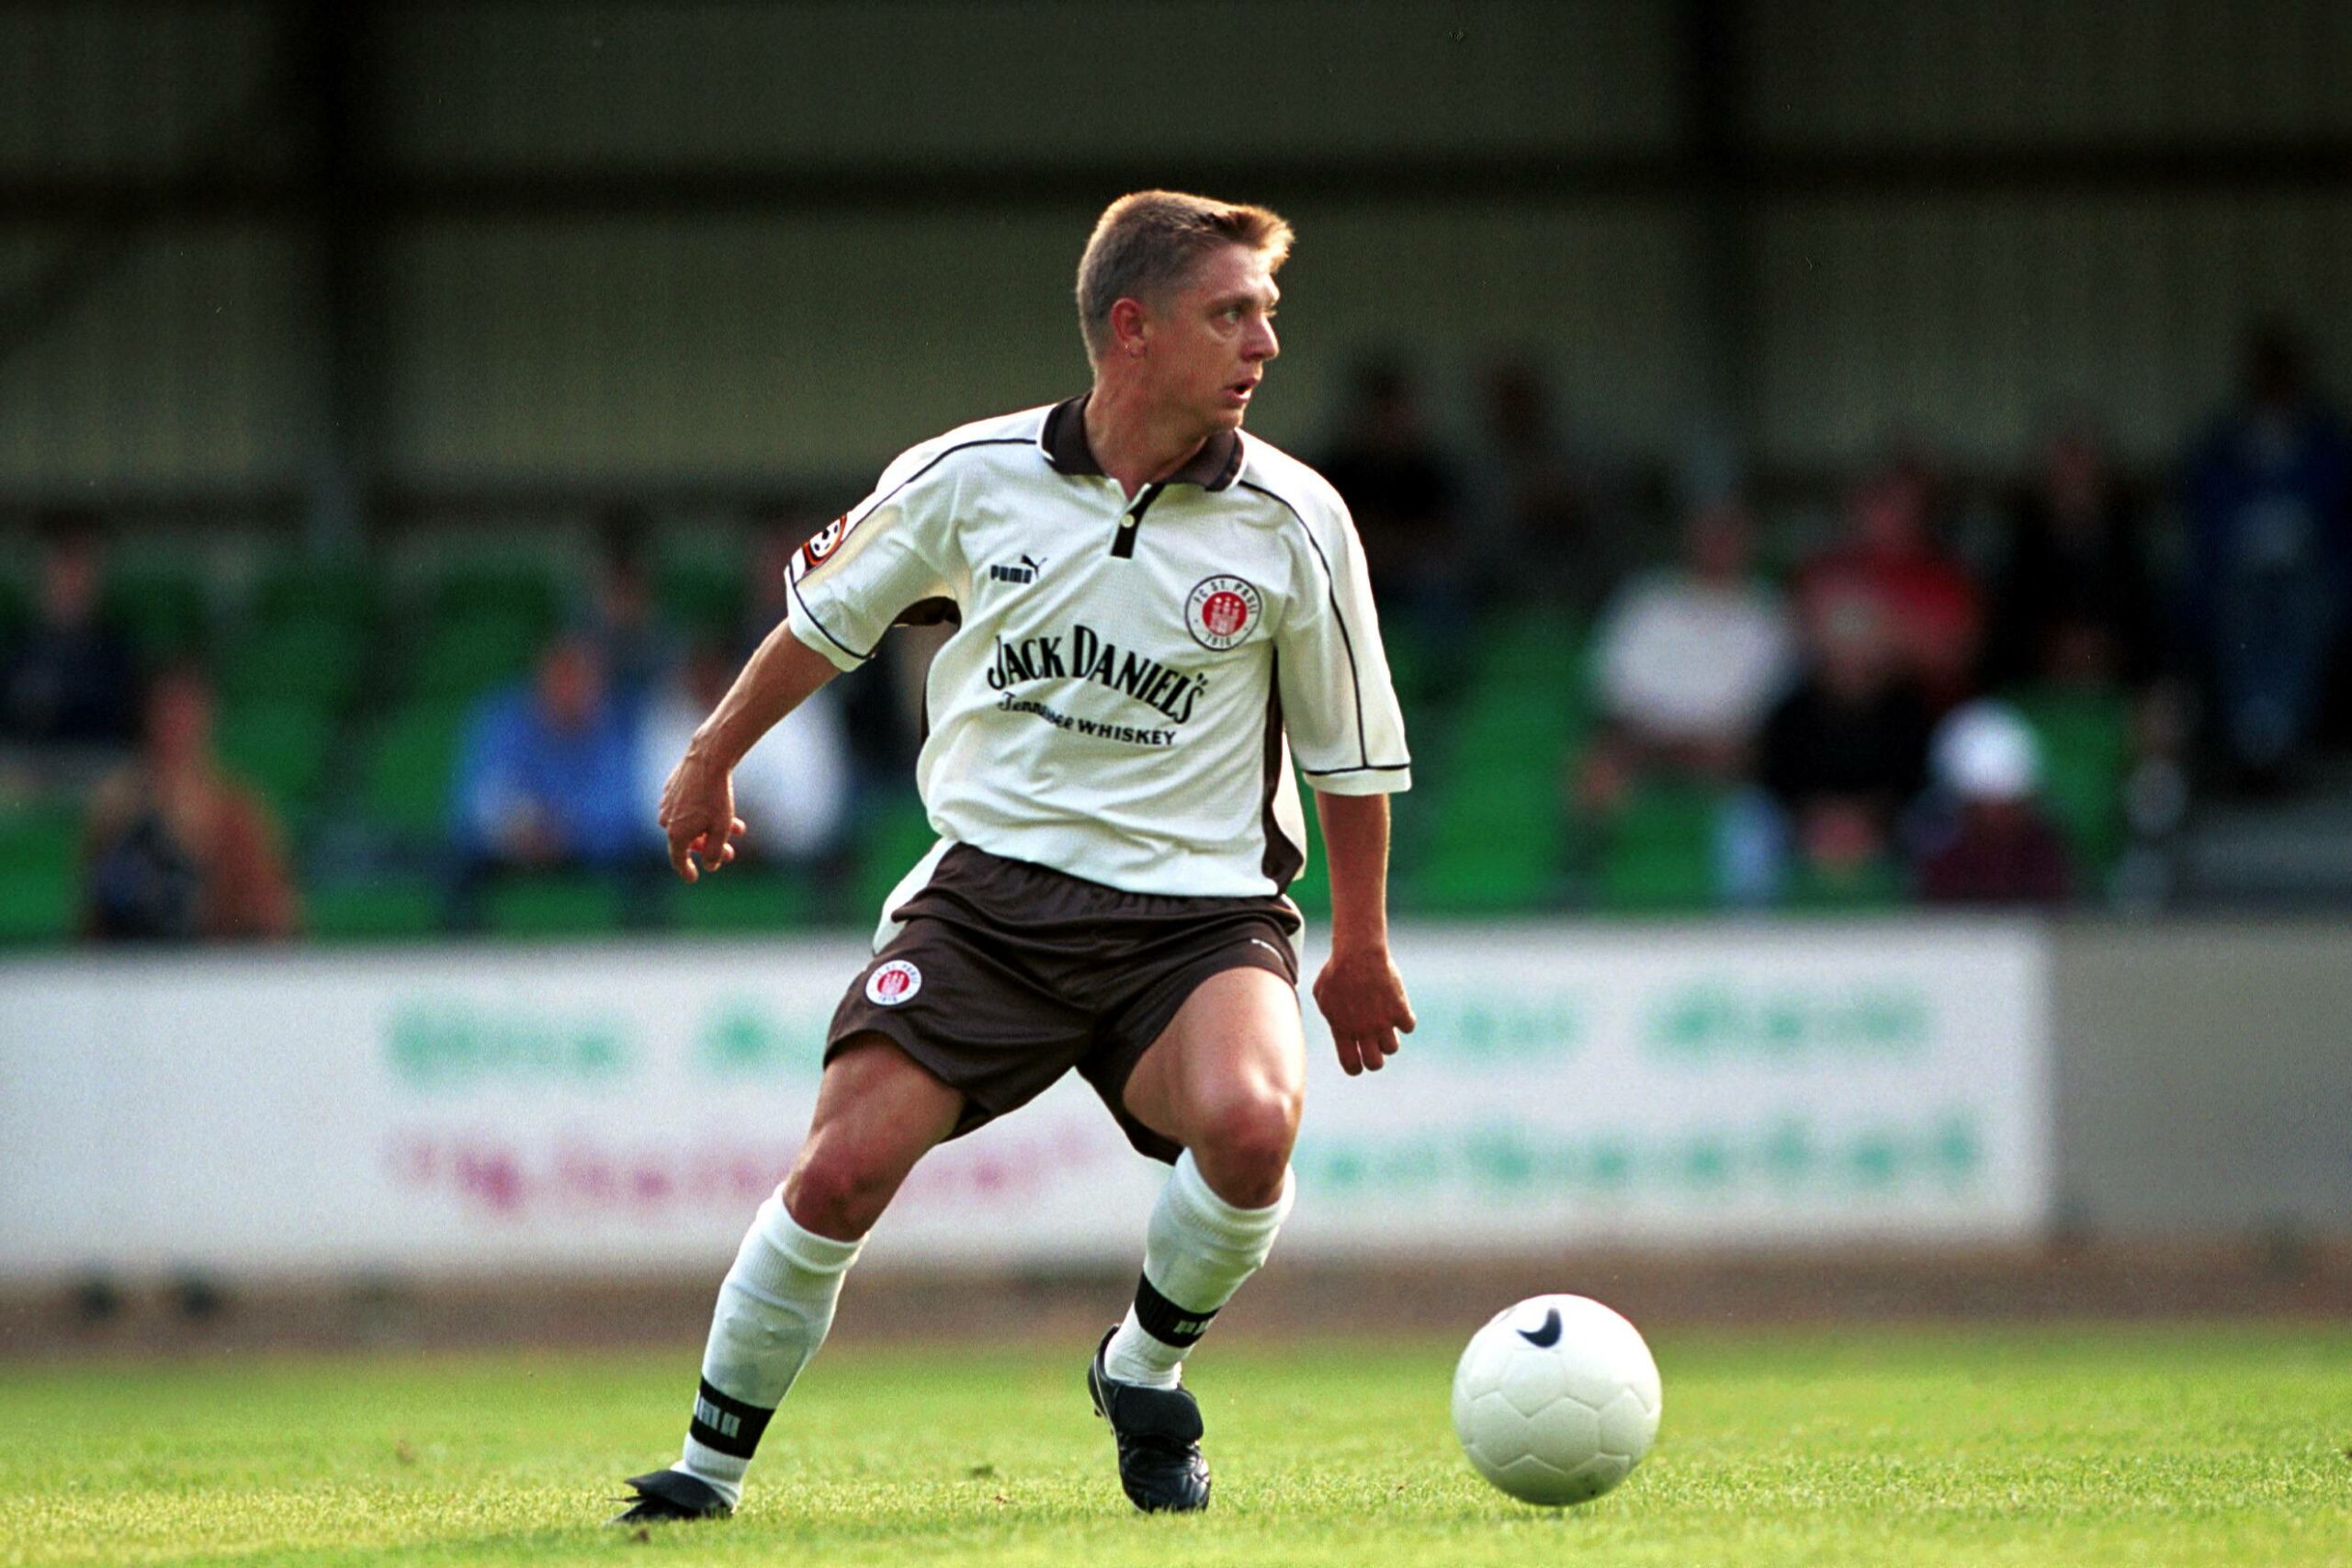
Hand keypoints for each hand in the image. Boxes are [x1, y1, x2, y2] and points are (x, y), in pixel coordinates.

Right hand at [657, 746, 745, 882]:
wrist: (708, 760)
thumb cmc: (716, 797)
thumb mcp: (720, 830)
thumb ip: (714, 852)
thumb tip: (709, 866)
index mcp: (675, 834)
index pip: (678, 860)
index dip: (687, 871)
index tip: (693, 878)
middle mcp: (666, 820)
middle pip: (688, 841)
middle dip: (711, 847)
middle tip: (730, 852)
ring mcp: (667, 804)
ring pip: (691, 823)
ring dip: (712, 828)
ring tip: (738, 827)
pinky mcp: (671, 789)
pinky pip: (686, 808)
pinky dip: (702, 813)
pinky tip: (721, 809)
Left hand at [1312, 943, 1415, 1076]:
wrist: (1358, 953)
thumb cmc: (1335, 970)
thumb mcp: (1322, 994)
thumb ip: (1330, 1014)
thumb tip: (1336, 1024)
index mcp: (1342, 1030)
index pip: (1351, 1065)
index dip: (1355, 1067)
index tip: (1358, 1060)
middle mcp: (1364, 1031)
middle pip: (1375, 1064)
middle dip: (1375, 1058)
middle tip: (1373, 1044)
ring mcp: (1383, 1021)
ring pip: (1393, 1048)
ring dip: (1389, 1039)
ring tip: (1383, 1022)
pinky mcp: (1400, 1008)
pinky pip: (1409, 1026)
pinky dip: (1405, 1020)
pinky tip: (1397, 1008)